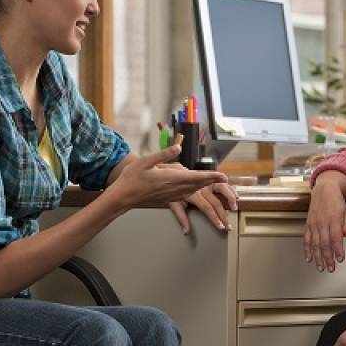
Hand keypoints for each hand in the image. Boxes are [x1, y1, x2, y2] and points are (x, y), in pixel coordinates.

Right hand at [107, 145, 226, 208]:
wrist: (122, 196)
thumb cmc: (132, 178)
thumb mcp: (146, 161)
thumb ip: (164, 154)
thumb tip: (178, 147)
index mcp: (171, 178)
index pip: (196, 177)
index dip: (211, 177)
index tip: (223, 176)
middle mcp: (174, 189)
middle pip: (198, 185)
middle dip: (211, 181)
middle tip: (223, 178)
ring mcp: (171, 196)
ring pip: (192, 191)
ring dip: (204, 187)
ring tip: (213, 182)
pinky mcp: (167, 199)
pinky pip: (185, 195)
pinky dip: (194, 191)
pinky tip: (195, 189)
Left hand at [169, 182, 237, 233]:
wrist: (173, 172)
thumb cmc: (173, 190)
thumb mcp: (173, 203)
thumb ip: (181, 217)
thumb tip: (186, 231)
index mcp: (193, 194)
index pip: (207, 208)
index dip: (215, 218)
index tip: (221, 227)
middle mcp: (201, 187)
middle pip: (216, 202)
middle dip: (224, 216)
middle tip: (229, 226)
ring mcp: (207, 182)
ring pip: (222, 188)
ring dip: (230, 197)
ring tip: (235, 207)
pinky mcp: (210, 179)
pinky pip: (222, 183)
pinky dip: (230, 189)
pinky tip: (236, 196)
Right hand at [304, 175, 345, 271]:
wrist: (324, 190)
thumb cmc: (335, 201)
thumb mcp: (345, 212)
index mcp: (334, 219)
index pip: (336, 238)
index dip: (338, 250)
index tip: (340, 259)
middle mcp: (322, 222)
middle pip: (325, 243)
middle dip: (327, 258)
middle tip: (330, 268)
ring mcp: (314, 224)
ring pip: (315, 244)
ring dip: (317, 257)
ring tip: (320, 267)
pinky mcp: (308, 224)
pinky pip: (306, 239)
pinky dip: (307, 249)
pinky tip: (309, 258)